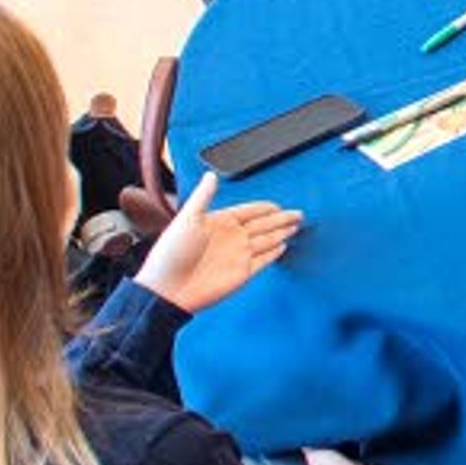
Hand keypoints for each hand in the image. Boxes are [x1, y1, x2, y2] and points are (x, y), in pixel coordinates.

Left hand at [135, 172, 299, 314]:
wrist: (168, 289)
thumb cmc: (171, 254)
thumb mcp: (187, 217)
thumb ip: (203, 195)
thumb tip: (211, 175)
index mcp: (219, 222)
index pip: (249, 211)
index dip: (264, 208)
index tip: (277, 205)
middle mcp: (231, 238)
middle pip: (263, 225)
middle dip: (281, 218)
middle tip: (298, 214)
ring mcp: (238, 255)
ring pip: (267, 240)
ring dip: (282, 233)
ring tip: (295, 226)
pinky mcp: (242, 273)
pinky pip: (264, 260)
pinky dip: (274, 254)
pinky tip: (282, 247)